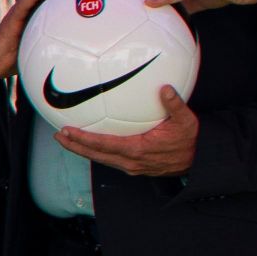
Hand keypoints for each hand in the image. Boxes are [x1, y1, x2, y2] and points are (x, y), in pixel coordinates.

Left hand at [57, 86, 198, 177]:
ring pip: (101, 159)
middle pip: (96, 155)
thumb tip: (165, 88)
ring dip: (82, 150)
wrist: (198, 161)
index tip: (68, 131)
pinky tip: (88, 143)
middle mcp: (130, 161)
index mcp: (138, 150)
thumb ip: (174, 105)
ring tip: (66, 139)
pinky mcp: (133, 167)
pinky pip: (109, 159)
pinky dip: (96, 151)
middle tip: (58, 136)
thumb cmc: (191, 139)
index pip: (104, 145)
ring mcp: (131, 166)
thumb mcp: (186, 120)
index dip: (84, 139)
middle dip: (75, 146)